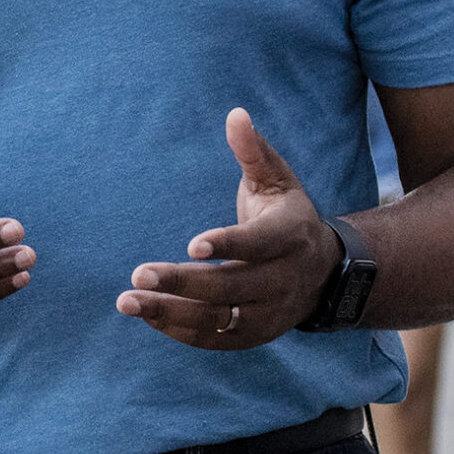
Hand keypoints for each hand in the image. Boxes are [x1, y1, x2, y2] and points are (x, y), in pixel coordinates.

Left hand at [118, 109, 338, 348]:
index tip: (191, 245)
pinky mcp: (256, 335)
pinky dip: (181, 331)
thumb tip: (235, 114)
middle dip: (182, 283)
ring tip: (126, 301)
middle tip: (137, 276)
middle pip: (231, 286)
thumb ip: (253, 151)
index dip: (228, 244)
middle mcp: (283, 279)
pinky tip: (147, 317)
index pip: (259, 244)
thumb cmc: (288, 216)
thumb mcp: (278, 180)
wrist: (326, 272)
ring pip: (220, 319)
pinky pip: (216, 340)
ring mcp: (271, 313)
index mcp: (290, 236)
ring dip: (171, 313)